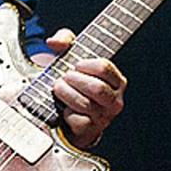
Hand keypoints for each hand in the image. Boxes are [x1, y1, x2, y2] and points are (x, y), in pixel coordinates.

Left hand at [32, 28, 126, 147]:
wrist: (70, 116)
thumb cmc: (75, 83)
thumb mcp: (72, 57)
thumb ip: (65, 41)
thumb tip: (53, 42)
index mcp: (117, 81)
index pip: (104, 68)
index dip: (85, 65)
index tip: (76, 65)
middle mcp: (115, 100)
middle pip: (97, 88)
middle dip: (74, 80)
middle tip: (64, 78)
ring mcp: (104, 117)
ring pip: (84, 103)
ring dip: (66, 93)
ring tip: (59, 89)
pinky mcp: (90, 130)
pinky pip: (77, 119)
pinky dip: (66, 112)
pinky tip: (64, 109)